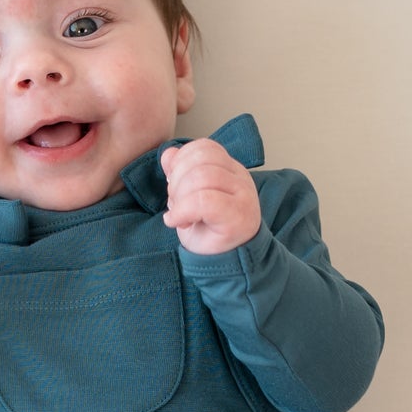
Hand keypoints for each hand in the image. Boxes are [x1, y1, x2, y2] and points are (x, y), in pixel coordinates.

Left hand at [160, 140, 259, 254]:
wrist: (226, 264)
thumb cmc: (208, 232)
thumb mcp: (188, 197)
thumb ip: (180, 173)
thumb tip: (168, 154)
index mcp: (230, 170)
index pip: (205, 148)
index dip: (182, 160)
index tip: (174, 183)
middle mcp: (240, 179)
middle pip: (202, 160)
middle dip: (177, 180)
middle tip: (175, 202)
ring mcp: (243, 196)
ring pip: (203, 177)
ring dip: (180, 196)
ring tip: (178, 214)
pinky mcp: (238, 217)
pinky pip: (205, 201)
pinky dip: (183, 210)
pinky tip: (177, 221)